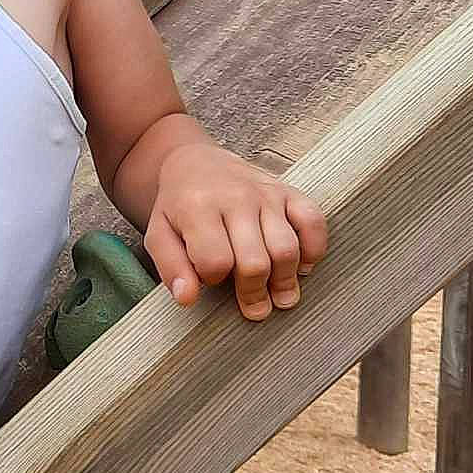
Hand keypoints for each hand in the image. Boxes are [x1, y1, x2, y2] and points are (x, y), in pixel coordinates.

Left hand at [143, 142, 328, 320]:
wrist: (197, 162)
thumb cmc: (178, 205)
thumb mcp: (159, 234)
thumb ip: (171, 267)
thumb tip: (188, 299)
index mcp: (198, 208)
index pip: (215, 261)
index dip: (213, 279)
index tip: (211, 279)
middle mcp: (236, 198)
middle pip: (254, 262)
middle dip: (254, 293)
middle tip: (255, 309)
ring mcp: (266, 193)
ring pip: (286, 249)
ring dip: (285, 281)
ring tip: (280, 297)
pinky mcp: (288, 191)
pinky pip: (313, 221)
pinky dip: (314, 249)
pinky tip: (301, 266)